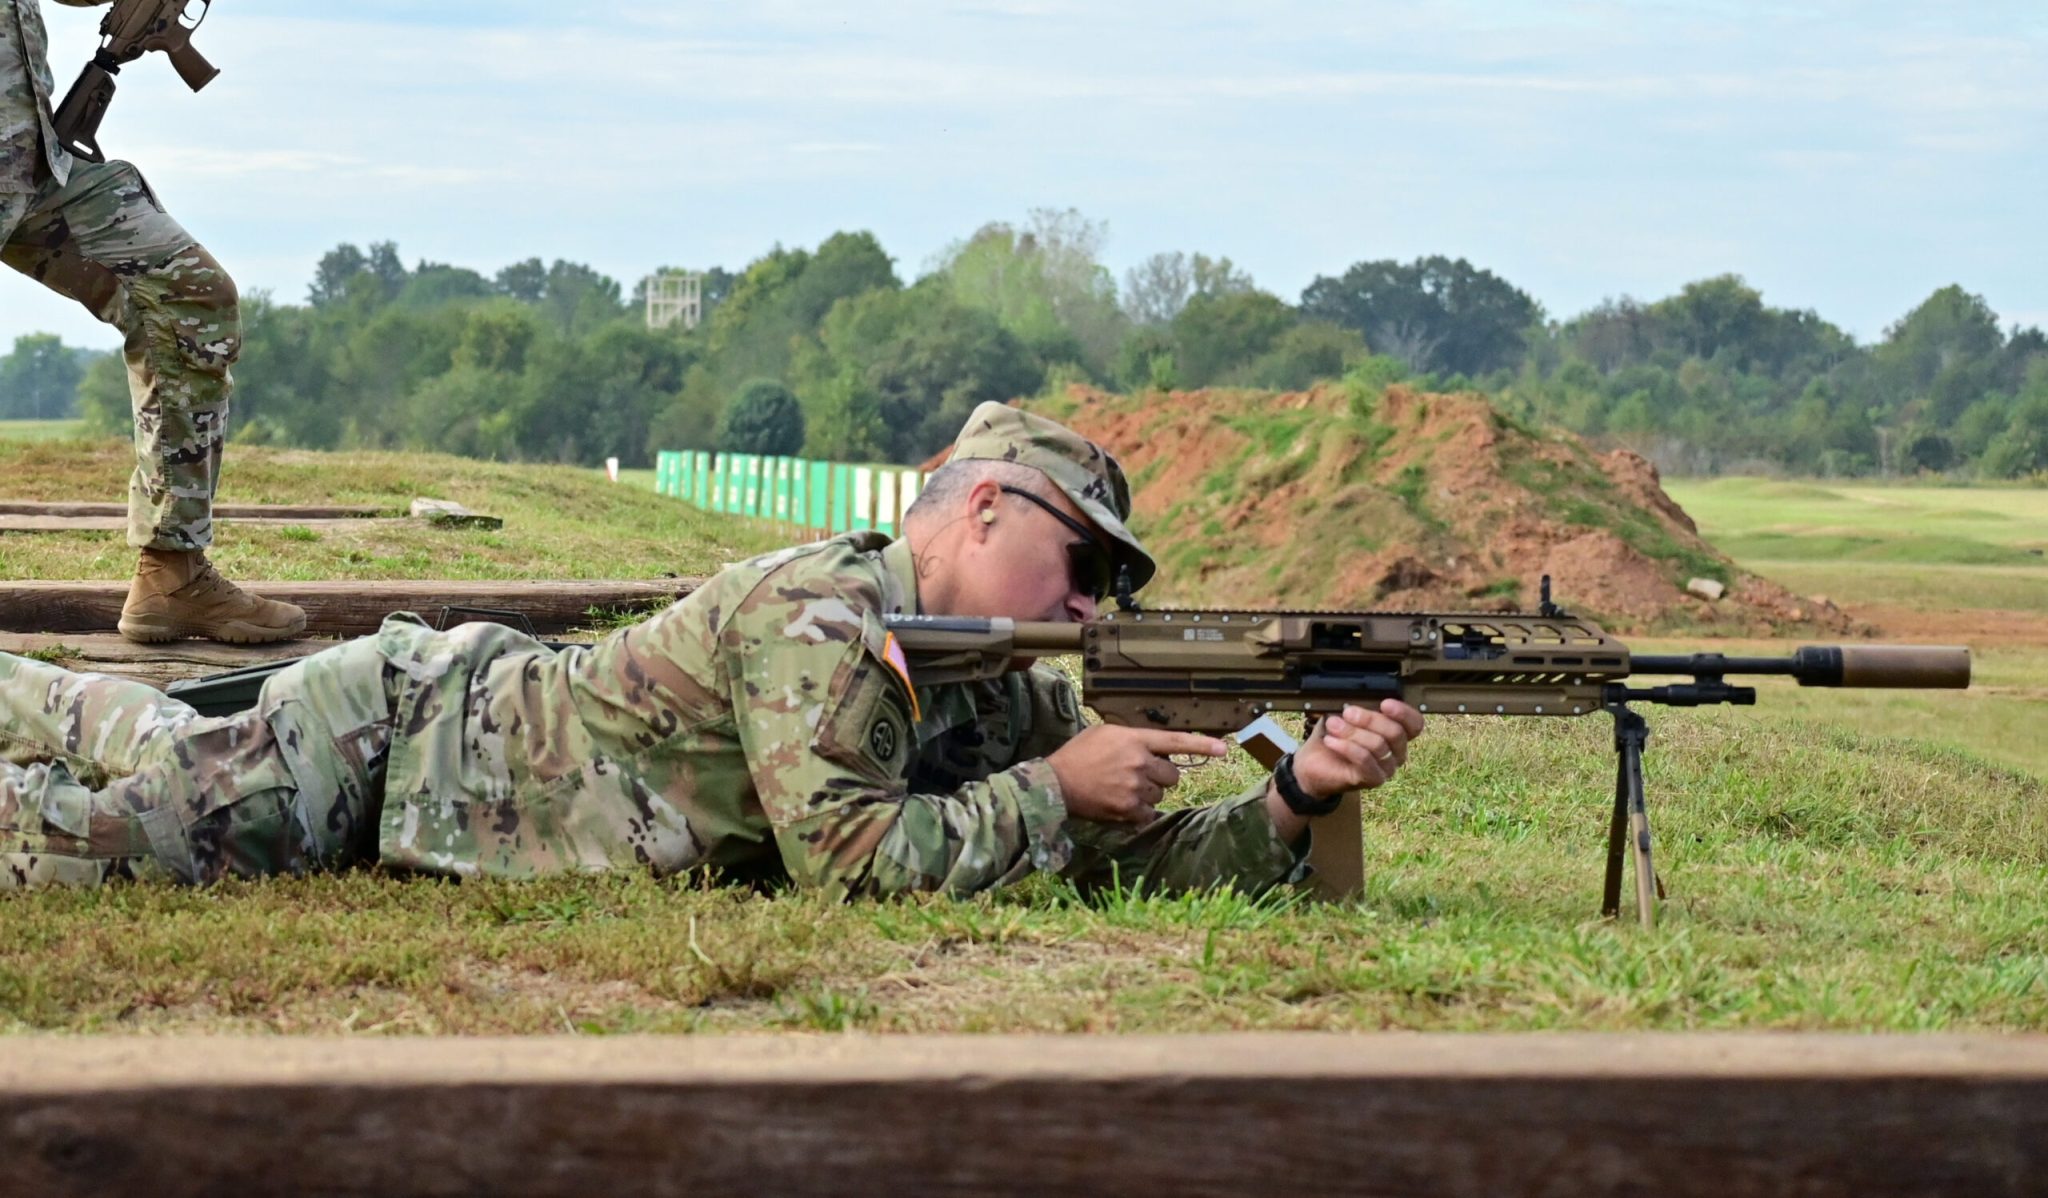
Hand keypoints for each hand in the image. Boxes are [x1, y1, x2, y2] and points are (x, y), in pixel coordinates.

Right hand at [1046, 726, 1230, 825]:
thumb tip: (1153, 747)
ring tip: (1122, 788)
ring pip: (1161, 795)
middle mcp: (1139, 762)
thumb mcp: (1104, 733)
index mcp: (1135, 739)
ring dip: (1148, 794)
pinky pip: (1149, 813)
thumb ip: (1132, 737)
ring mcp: (1135, 787)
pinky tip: (1120, 803)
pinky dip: (1139, 812)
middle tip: (1138, 775)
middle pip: (1173, 775)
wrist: (1056, 783)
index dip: (1202, 745)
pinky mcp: (1129, 809)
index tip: (1224, 749)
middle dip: (1160, 777)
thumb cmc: (1078, 754)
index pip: (1176, 741)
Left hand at [1291, 700, 1425, 799]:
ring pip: (1379, 745)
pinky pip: (1365, 760)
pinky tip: (1331, 740)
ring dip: (1352, 732)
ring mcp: (1387, 767)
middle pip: (1396, 732)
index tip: (1384, 703)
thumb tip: (1359, 698)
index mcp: (1396, 731)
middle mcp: (1397, 751)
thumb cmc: (1334, 735)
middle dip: (1369, 719)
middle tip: (1347, 712)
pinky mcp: (1373, 779)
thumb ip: (1357, 705)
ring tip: (1333, 725)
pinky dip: (1346, 747)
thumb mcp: (1345, 714)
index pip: (1415, 723)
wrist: (1314, 763)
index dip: (1404, 712)